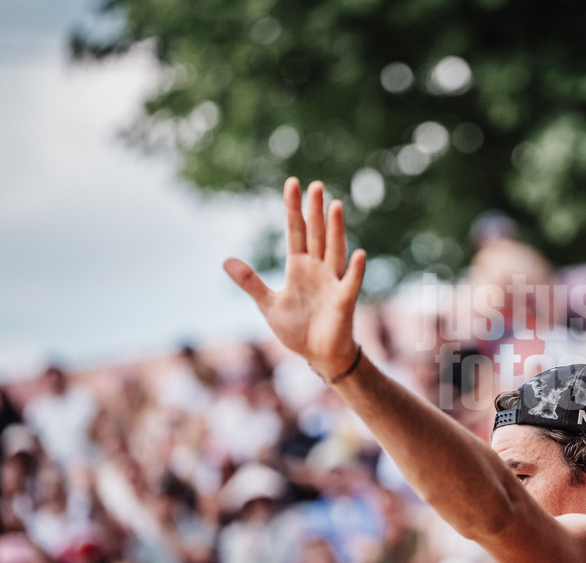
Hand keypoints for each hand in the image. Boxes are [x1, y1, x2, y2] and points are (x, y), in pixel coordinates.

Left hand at [224, 178, 365, 377]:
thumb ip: (251, 282)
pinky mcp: (344, 301)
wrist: (319, 355)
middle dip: (315, 211)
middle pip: (316, 234)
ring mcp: (333, 283)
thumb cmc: (298, 328)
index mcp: (299, 267)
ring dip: (335, 230)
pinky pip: (350, 282)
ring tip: (336, 206)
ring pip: (334, 250)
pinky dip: (355, 269)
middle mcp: (318, 269)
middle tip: (315, 185)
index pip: (296, 231)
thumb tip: (226, 261)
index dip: (294, 209)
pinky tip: (359, 254)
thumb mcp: (268, 304)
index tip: (293, 184)